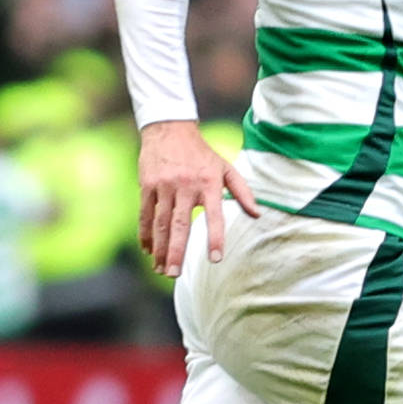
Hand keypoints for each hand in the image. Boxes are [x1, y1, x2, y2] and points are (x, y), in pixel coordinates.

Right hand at [139, 120, 258, 276]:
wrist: (169, 129)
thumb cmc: (201, 153)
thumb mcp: (225, 167)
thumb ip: (242, 191)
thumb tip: (257, 214)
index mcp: (209, 183)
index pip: (214, 215)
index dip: (214, 237)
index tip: (215, 259)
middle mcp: (185, 186)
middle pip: (180, 224)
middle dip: (176, 251)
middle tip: (174, 275)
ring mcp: (164, 186)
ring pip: (160, 223)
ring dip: (160, 248)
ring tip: (161, 269)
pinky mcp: (147, 185)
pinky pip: (145, 214)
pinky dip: (146, 234)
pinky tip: (148, 251)